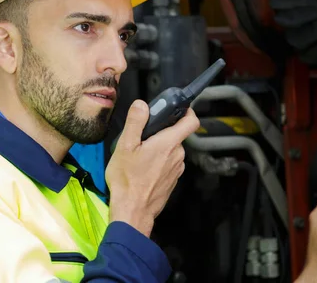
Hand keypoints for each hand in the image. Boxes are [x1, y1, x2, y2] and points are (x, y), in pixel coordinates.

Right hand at [105, 99, 199, 237]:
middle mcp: (177, 155)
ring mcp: (176, 169)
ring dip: (159, 149)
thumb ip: (136, 122)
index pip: (191, 121)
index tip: (179, 108)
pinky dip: (159, 162)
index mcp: (168, 143)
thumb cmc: (128, 181)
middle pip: (176, 135)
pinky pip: (168, 164)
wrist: (132, 211)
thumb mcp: (125, 146)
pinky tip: (143, 169)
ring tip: (139, 155)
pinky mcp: (172, 180)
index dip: (188, 111)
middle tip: (142, 137)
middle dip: (162, 132)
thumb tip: (141, 105)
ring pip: (171, 150)